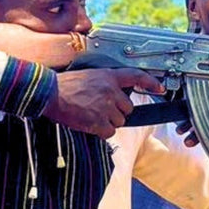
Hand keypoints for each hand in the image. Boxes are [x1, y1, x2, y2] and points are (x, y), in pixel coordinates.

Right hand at [45, 68, 164, 138]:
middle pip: (128, 108)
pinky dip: (101, 131)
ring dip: (108, 122)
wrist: (49, 94)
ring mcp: (106, 107)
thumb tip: (118, 96)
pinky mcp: (99, 121)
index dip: (150, 82)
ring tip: (91, 114)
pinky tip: (89, 123)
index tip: (159, 88)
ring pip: (119, 122)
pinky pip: (109, 132)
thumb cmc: (66, 85)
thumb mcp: (90, 76)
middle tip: (99, 108)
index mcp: (109, 76)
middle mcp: (111, 91)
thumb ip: (106, 83)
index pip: (136, 76)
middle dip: (117, 112)